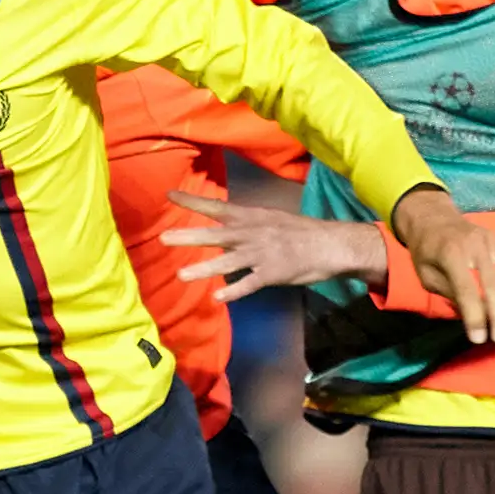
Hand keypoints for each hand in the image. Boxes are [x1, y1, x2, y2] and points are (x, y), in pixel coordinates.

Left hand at [162, 188, 383, 301]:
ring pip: (229, 262)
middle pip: (217, 235)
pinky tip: (219, 298)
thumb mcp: (270, 220)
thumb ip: (245, 227)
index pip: (217, 207)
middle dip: (189, 236)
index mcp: (252, 218)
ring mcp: (263, 254)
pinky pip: (250, 283)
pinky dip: (234, 291)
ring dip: (205, 269)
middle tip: (163, 238)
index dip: (193, 201)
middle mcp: (253, 233)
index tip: (169, 194)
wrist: (331, 244)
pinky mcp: (273, 274)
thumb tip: (223, 234)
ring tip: (182, 275)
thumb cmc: (299, 232)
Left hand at [390, 189, 494, 345]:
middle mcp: (476, 245)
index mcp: (451, 254)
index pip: (466, 291)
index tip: (478, 339)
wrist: (435, 219)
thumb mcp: (426, 275)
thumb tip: (472, 316)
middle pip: (494, 284)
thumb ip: (448, 292)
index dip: (474, 317)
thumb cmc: (427, 252)